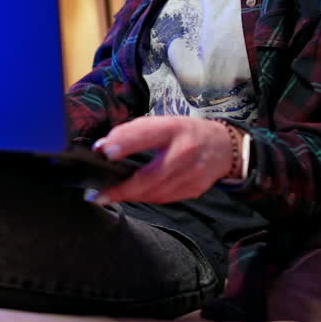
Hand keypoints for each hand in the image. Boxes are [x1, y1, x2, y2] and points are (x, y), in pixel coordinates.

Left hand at [89, 116, 232, 204]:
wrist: (222, 146)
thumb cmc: (184, 132)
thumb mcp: (161, 123)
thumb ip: (132, 133)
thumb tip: (101, 147)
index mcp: (174, 128)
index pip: (147, 134)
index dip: (125, 143)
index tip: (103, 152)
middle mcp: (185, 151)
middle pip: (150, 176)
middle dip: (122, 189)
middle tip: (98, 195)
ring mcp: (192, 174)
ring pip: (155, 193)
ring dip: (130, 196)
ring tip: (110, 195)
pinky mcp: (194, 190)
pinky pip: (163, 199)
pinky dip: (145, 197)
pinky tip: (133, 195)